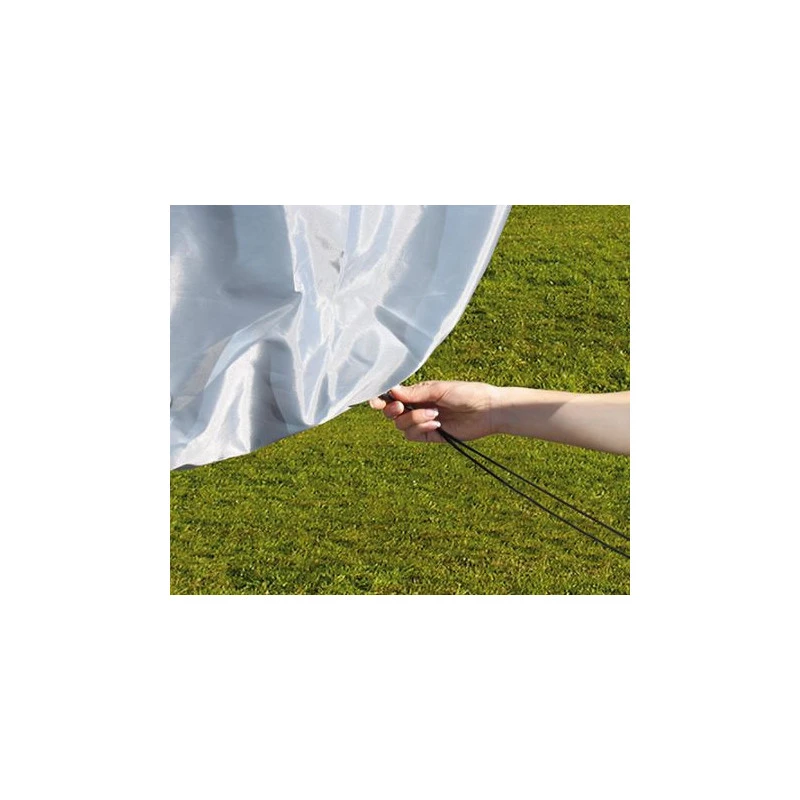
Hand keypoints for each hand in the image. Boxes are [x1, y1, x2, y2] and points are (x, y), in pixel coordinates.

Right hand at [369, 381, 498, 442]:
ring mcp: (424, 422)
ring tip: (433, 415)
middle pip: (391, 414)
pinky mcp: (431, 435)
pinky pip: (413, 435)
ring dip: (414, 420)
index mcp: (418, 393)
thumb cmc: (467, 393)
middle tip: (401, 408)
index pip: (393, 397)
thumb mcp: (439, 389)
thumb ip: (415, 393)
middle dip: (393, 411)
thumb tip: (392, 391)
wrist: (487, 410)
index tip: (376, 402)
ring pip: (401, 426)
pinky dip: (421, 429)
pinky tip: (436, 425)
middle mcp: (418, 407)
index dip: (381, 400)